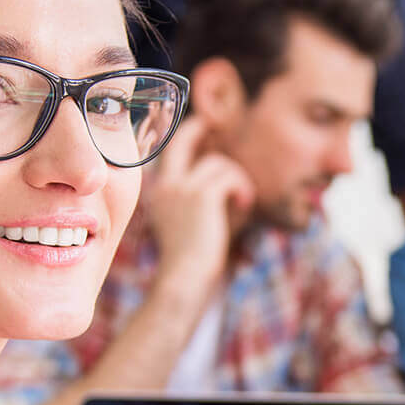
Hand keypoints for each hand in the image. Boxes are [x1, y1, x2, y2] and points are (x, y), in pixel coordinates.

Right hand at [140, 114, 254, 293]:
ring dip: (236, 178)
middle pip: (181, 141)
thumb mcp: (196, 223)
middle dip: (199, 128)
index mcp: (159, 193)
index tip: (202, 127)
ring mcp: (181, 188)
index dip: (187, 137)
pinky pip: (229, 176)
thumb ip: (207, 198)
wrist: (185, 280)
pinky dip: (242, 188)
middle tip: (214, 124)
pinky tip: (245, 204)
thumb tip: (230, 178)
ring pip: (218, 163)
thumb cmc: (195, 260)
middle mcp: (166, 186)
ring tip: (242, 199)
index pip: (170, 154)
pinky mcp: (201, 195)